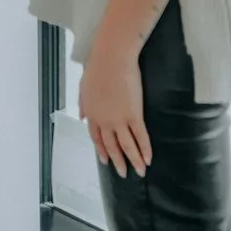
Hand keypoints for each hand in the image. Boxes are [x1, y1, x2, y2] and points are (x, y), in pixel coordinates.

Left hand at [79, 42, 149, 178]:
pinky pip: (140, 136)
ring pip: (126, 146)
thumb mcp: (84, 86)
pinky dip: (145, 149)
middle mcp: (104, 121)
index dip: (102, 150)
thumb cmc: (98, 67)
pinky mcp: (134, 115)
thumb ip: (83, 103)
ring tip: (140, 172)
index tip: (106, 160)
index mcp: (92, 114)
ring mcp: (119, 120)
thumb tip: (81, 117)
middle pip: (111, 146)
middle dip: (118, 161)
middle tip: (122, 173)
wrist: (112, 58)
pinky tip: (149, 158)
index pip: (96, 137)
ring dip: (133, 161)